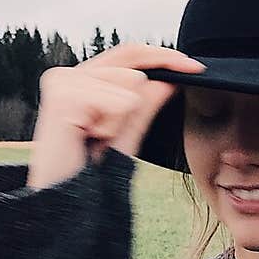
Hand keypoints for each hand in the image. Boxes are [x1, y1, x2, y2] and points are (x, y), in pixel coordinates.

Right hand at [26, 43, 206, 189]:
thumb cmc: (89, 175)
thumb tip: (168, 80)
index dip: (164, 57)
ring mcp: (63, 82)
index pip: (129, 53)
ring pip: (131, 84)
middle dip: (135, 105)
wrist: (66, 205)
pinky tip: (88, 140)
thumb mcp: (126, 135)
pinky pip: (121, 102)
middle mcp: (67, 75)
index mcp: (80, 79)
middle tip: (103, 138)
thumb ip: (144, 106)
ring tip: (94, 141)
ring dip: (121, 121)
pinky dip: (113, 128)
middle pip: (134, 68)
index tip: (196, 68)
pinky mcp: (65, 96)